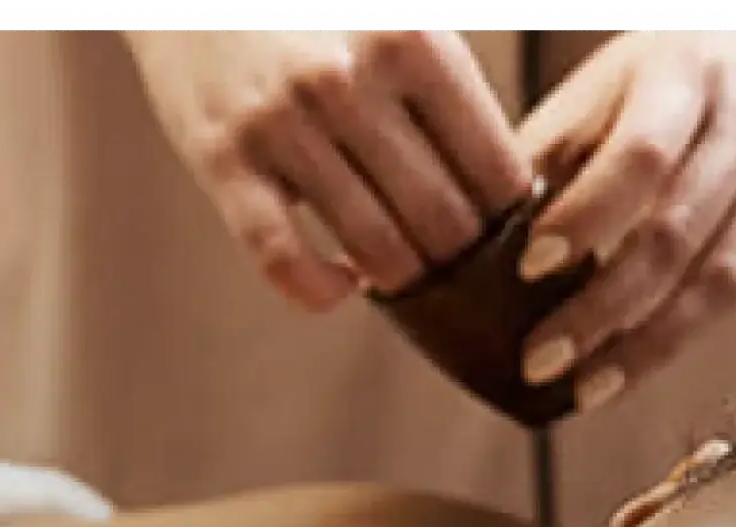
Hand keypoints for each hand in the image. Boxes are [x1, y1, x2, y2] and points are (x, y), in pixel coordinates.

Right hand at [126, 29, 536, 310]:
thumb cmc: (312, 9)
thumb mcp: (393, 16)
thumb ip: (444, 83)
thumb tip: (510, 186)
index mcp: (413, 41)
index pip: (495, 167)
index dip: (511, 220)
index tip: (509, 239)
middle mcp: (350, 82)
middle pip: (443, 219)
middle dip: (461, 262)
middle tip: (460, 272)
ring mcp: (283, 125)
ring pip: (375, 250)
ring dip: (400, 280)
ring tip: (405, 275)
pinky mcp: (223, 161)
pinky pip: (284, 260)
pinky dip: (321, 291)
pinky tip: (339, 284)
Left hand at [511, 32, 735, 414]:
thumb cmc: (664, 82)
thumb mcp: (603, 91)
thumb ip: (549, 161)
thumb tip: (477, 252)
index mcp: (687, 73)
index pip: (640, 156)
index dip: (586, 219)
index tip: (529, 268)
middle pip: (678, 232)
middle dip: (603, 308)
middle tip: (539, 361)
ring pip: (721, 281)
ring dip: (644, 347)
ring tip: (581, 389)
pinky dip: (675, 339)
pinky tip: (624, 368)